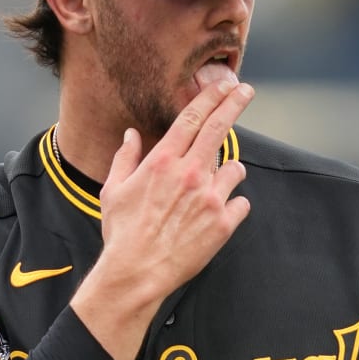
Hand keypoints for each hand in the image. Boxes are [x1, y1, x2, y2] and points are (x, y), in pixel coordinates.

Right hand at [70, 77, 253, 359]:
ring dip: (229, 171)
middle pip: (219, 128)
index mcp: (163, 161)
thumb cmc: (121, 233)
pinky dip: (233, 205)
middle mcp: (190, 174)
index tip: (224, 85)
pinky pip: (241, 202)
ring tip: (216, 185)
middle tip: (245, 91)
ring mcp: (210, 198)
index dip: (211, 97)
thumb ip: (125, 158)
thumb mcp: (113, 191)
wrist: (136, 273)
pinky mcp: (223, 223)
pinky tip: (219, 214)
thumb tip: (131, 136)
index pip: (193, 118)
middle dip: (235, 104)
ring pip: (235, 168)